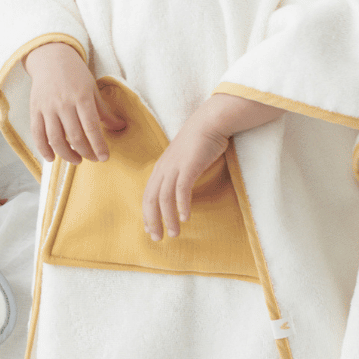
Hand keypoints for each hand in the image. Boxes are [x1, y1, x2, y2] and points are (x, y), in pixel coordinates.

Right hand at [25, 42, 125, 163]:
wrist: (51, 59)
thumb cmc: (76, 74)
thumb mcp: (93, 88)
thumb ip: (103, 110)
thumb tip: (119, 127)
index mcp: (81, 97)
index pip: (91, 127)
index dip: (98, 145)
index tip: (104, 157)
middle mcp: (64, 104)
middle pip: (74, 136)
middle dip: (85, 152)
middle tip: (93, 159)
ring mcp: (47, 108)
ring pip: (55, 139)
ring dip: (66, 154)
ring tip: (77, 160)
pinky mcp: (35, 110)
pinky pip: (37, 134)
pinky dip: (43, 149)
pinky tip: (51, 158)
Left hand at [141, 93, 281, 240]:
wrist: (211, 120)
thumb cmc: (201, 139)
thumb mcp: (184, 157)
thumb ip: (178, 171)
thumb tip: (179, 188)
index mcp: (161, 167)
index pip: (148, 195)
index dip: (147, 213)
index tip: (150, 229)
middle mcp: (164, 168)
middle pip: (151, 199)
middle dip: (152, 221)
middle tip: (158, 238)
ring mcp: (175, 166)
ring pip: (165, 198)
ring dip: (168, 218)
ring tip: (175, 233)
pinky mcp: (188, 166)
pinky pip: (181, 190)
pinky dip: (181, 205)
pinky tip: (186, 217)